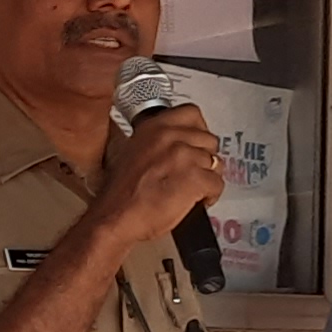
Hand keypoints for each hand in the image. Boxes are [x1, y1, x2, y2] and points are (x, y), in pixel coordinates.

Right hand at [82, 104, 224, 256]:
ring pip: (215, 162)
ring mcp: (183, 156)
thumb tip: (180, 144)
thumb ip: (158, 142)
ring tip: (193, 190)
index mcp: (154, 126)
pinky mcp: (194, 178)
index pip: (192, 113)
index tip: (195, 145)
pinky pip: (217, 183)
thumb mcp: (133, 151)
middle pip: (209, 139)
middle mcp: (169, 136)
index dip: (198, 132)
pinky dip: (211, 195)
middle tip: (193, 173)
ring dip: (208, 177)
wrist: (114, 218)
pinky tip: (197, 201)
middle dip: (204, 158)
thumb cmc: (121, 194)